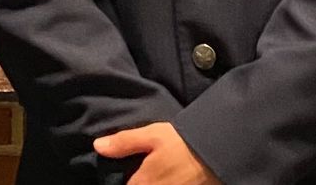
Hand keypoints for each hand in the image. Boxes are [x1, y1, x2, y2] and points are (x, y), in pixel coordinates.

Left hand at [94, 122, 221, 184]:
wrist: (218, 153)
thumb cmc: (183, 142)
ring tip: (155, 175)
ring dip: (150, 183)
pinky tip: (169, 179)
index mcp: (142, 184)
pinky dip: (168, 184)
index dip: (119, 182)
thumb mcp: (153, 135)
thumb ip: (124, 142)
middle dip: (134, 183)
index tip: (122, 176)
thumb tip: (97, 146)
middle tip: (142, 173)